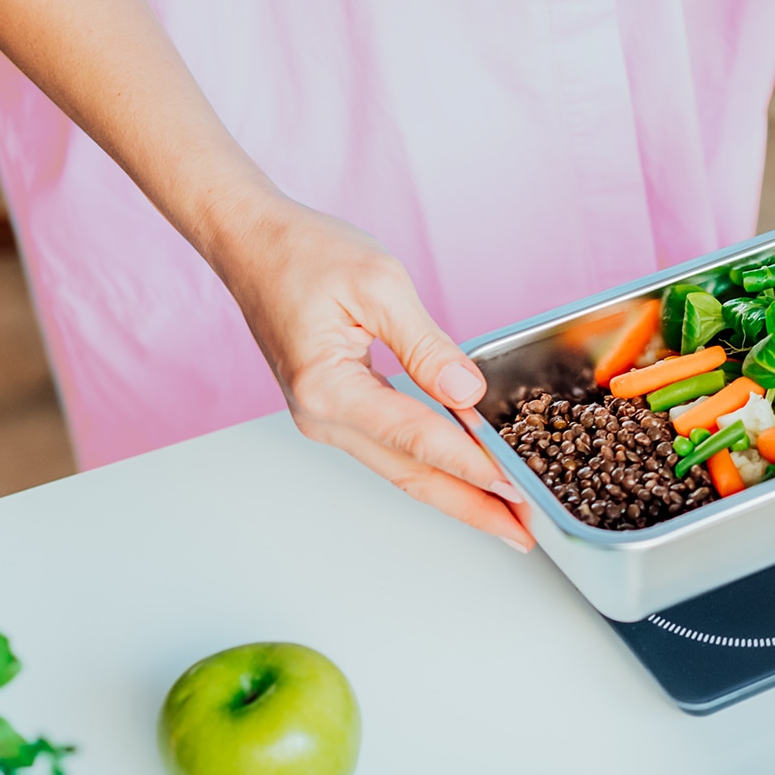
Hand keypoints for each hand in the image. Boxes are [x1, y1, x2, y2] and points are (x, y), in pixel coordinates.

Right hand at [213, 194, 534, 551]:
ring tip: (507, 516)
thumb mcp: (378, 283)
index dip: (471, 465)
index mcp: (327, 387)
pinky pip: (392, 449)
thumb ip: (427, 345)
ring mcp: (325, 419)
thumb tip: (468, 393)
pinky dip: (434, 467)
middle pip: (410, 475)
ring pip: (402, 469)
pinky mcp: (335, 410)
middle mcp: (321, 416)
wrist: (250, 242)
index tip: (515, 487)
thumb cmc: (303, 252)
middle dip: (472, 507)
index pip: (415, 438)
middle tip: (524, 532)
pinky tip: (467, 477)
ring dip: (457, 495)